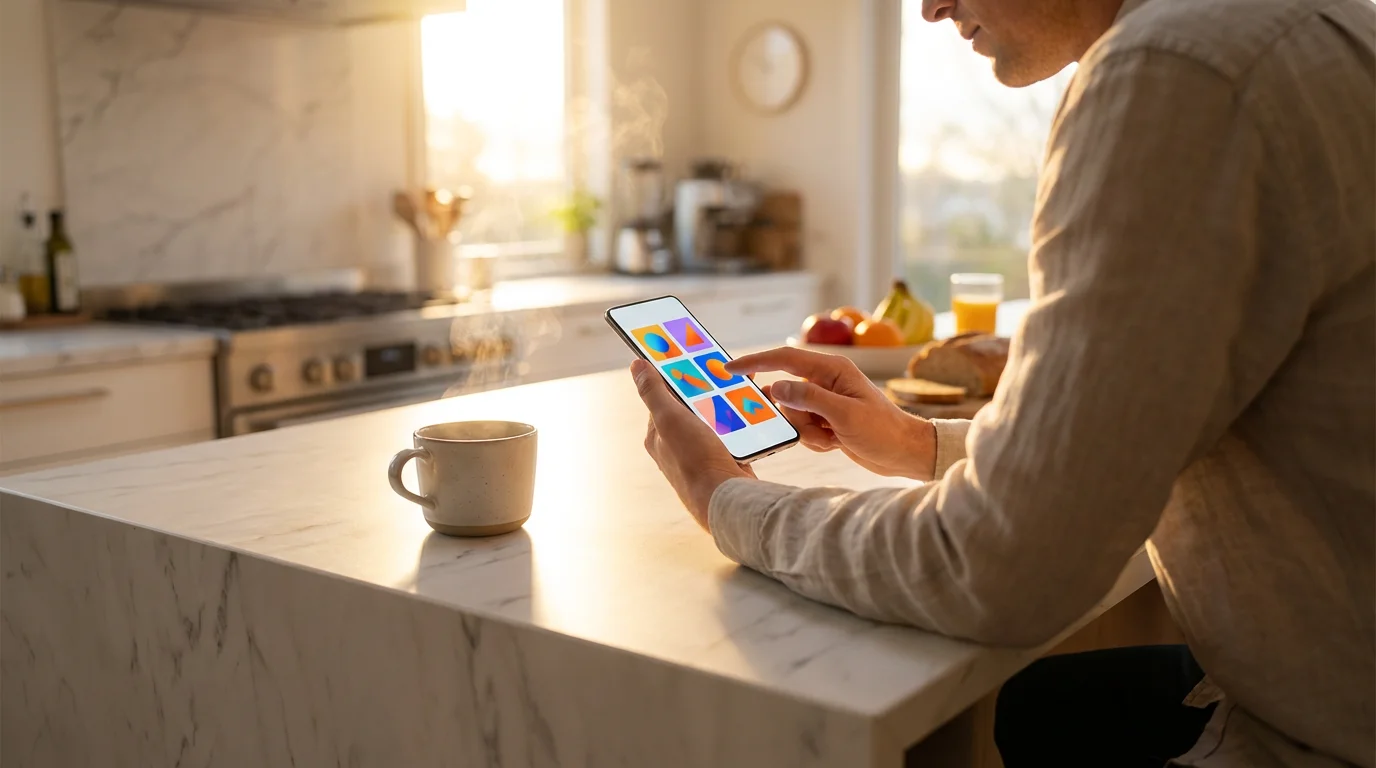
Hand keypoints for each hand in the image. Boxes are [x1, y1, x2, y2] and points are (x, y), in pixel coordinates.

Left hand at [630, 359, 754, 529]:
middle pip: (691, 405)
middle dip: (706, 387)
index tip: (688, 356)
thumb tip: (636, 365)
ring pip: (714, 418)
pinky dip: (741, 421)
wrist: (727, 499)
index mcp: (657, 435)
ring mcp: (700, 454)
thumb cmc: (694, 460)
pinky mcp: (723, 461)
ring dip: (727, 402)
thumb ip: (653, 391)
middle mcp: (676, 446)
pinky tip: (752, 411)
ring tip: (742, 387)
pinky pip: (733, 434)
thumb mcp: (669, 418)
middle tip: (722, 370)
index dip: (674, 375)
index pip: (662, 396)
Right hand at [726, 347, 937, 479]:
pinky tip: (836, 442)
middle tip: (818, 427)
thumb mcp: (845, 414)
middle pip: (785, 394)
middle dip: (795, 417)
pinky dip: (814, 440)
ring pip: (791, 415)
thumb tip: (775, 388)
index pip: (783, 359)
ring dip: (807, 432)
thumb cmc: (882, 431)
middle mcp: (825, 381)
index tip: (728, 369)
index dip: (754, 362)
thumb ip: (808, 399)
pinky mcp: (824, 419)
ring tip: (834, 437)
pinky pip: (801, 429)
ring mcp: (823, 401)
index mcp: (831, 369)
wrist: (904, 454)